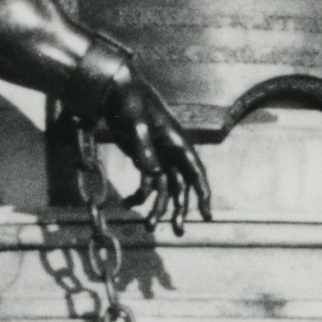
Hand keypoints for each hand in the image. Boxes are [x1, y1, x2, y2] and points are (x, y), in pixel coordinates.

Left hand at [75, 49, 211, 236]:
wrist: (115, 90)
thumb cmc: (130, 100)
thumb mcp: (135, 121)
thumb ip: (143, 148)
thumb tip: (152, 175)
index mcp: (176, 141)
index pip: (195, 171)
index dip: (203, 193)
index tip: (207, 215)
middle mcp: (171, 152)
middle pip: (181, 186)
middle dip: (181, 209)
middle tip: (178, 231)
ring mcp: (158, 157)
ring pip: (164, 189)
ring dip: (157, 208)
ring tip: (148, 228)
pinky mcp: (144, 159)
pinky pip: (146, 183)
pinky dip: (137, 196)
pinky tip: (125, 204)